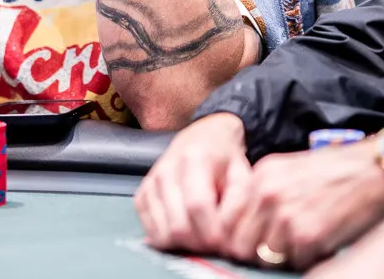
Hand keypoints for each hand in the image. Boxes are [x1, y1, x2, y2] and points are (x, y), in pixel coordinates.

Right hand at [135, 113, 250, 253]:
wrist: (202, 136)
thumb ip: (239, 206)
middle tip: (214, 244)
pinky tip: (184, 229)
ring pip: (163, 233)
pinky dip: (169, 240)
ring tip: (200, 236)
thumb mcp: (242, 176)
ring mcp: (151, 182)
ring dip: (184, 245)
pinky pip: (150, 231)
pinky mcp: (141, 195)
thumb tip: (228, 241)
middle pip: (178, 225)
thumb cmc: (226, 160)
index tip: (225, 244)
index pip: (198, 205)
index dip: (212, 232)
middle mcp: (166, 168)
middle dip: (199, 244)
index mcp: (194, 158)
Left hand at [217, 140, 383, 269]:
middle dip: (254, 252)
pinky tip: (318, 242)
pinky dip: (305, 258)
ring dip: (281, 257)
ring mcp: (286, 214)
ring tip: (299, 244)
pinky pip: (295, 261)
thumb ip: (261, 194)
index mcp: (259, 176)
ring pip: (265, 257)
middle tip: (273, 251)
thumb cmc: (334, 171)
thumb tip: (240, 227)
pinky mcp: (308, 234)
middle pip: (239, 243)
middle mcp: (267, 194)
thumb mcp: (287, 170)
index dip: (234, 237)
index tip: (245, 244)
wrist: (373, 169)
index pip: (226, 220)